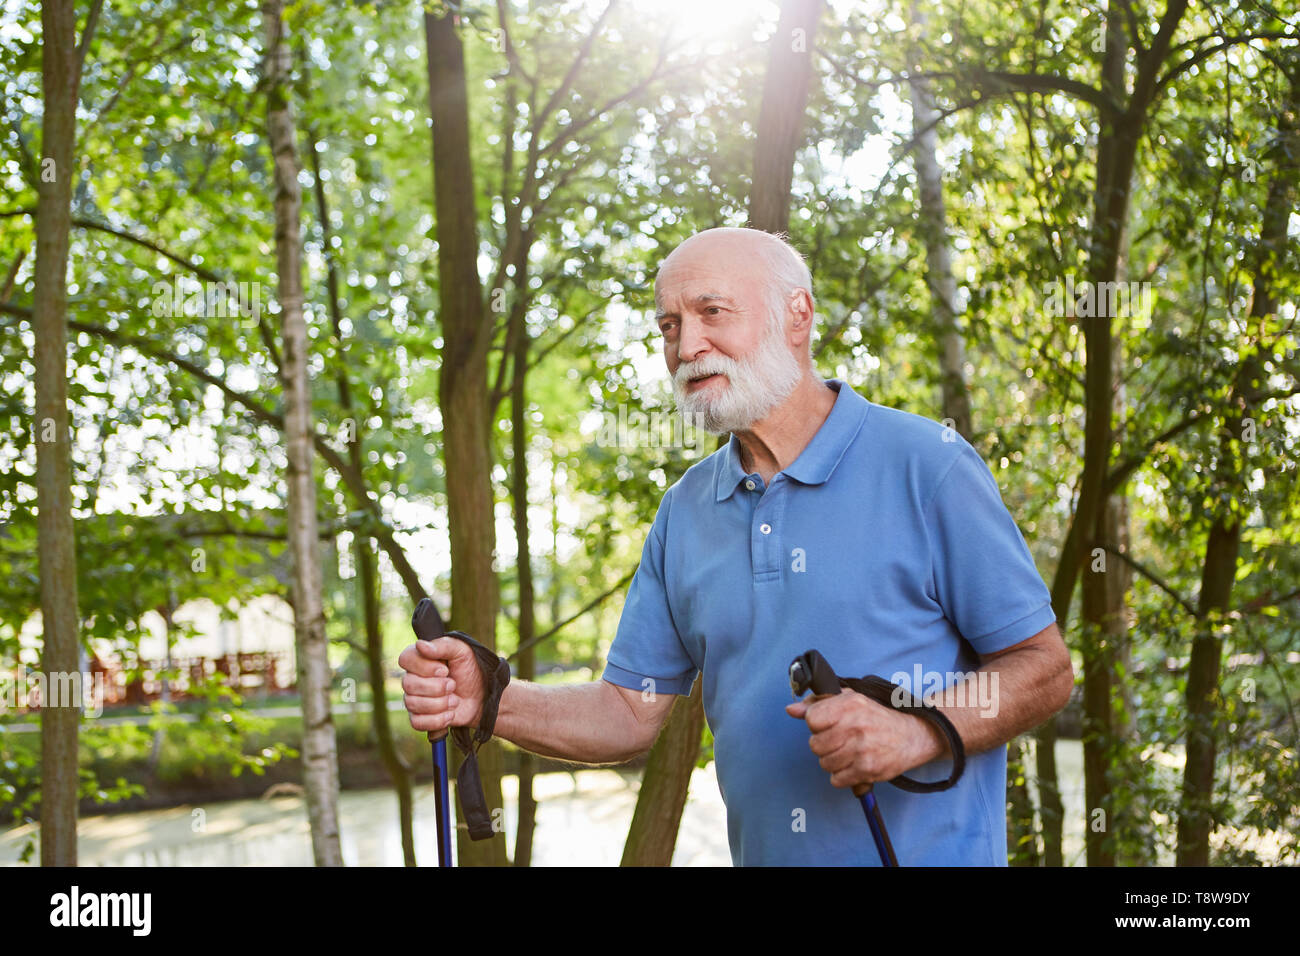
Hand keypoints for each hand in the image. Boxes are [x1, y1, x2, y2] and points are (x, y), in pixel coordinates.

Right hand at [398, 636, 484, 734]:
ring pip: (413, 703)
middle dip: (437, 687)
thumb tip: (420, 645)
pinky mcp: (419, 718)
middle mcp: (412, 678)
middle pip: (408, 684)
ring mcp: (414, 699)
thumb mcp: (463, 652)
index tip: (445, 670)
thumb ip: (443, 646)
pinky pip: (417, 722)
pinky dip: (437, 720)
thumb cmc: (470, 671)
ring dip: (440, 703)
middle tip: (453, 685)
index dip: (424, 666)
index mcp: (420, 658)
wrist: (482, 698)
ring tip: (455, 700)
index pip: (405, 659)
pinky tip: (450, 714)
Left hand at [786, 689, 945, 796]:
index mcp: (849, 705)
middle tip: (839, 740)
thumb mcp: (849, 700)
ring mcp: (861, 749)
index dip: (816, 724)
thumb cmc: (875, 717)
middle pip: (815, 745)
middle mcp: (855, 726)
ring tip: (847, 752)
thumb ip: (818, 704)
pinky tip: (852, 765)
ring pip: (824, 764)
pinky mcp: (867, 770)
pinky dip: (842, 776)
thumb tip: (790, 710)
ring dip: (833, 761)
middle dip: (824, 745)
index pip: (811, 720)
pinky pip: (836, 779)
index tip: (828, 725)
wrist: (910, 736)